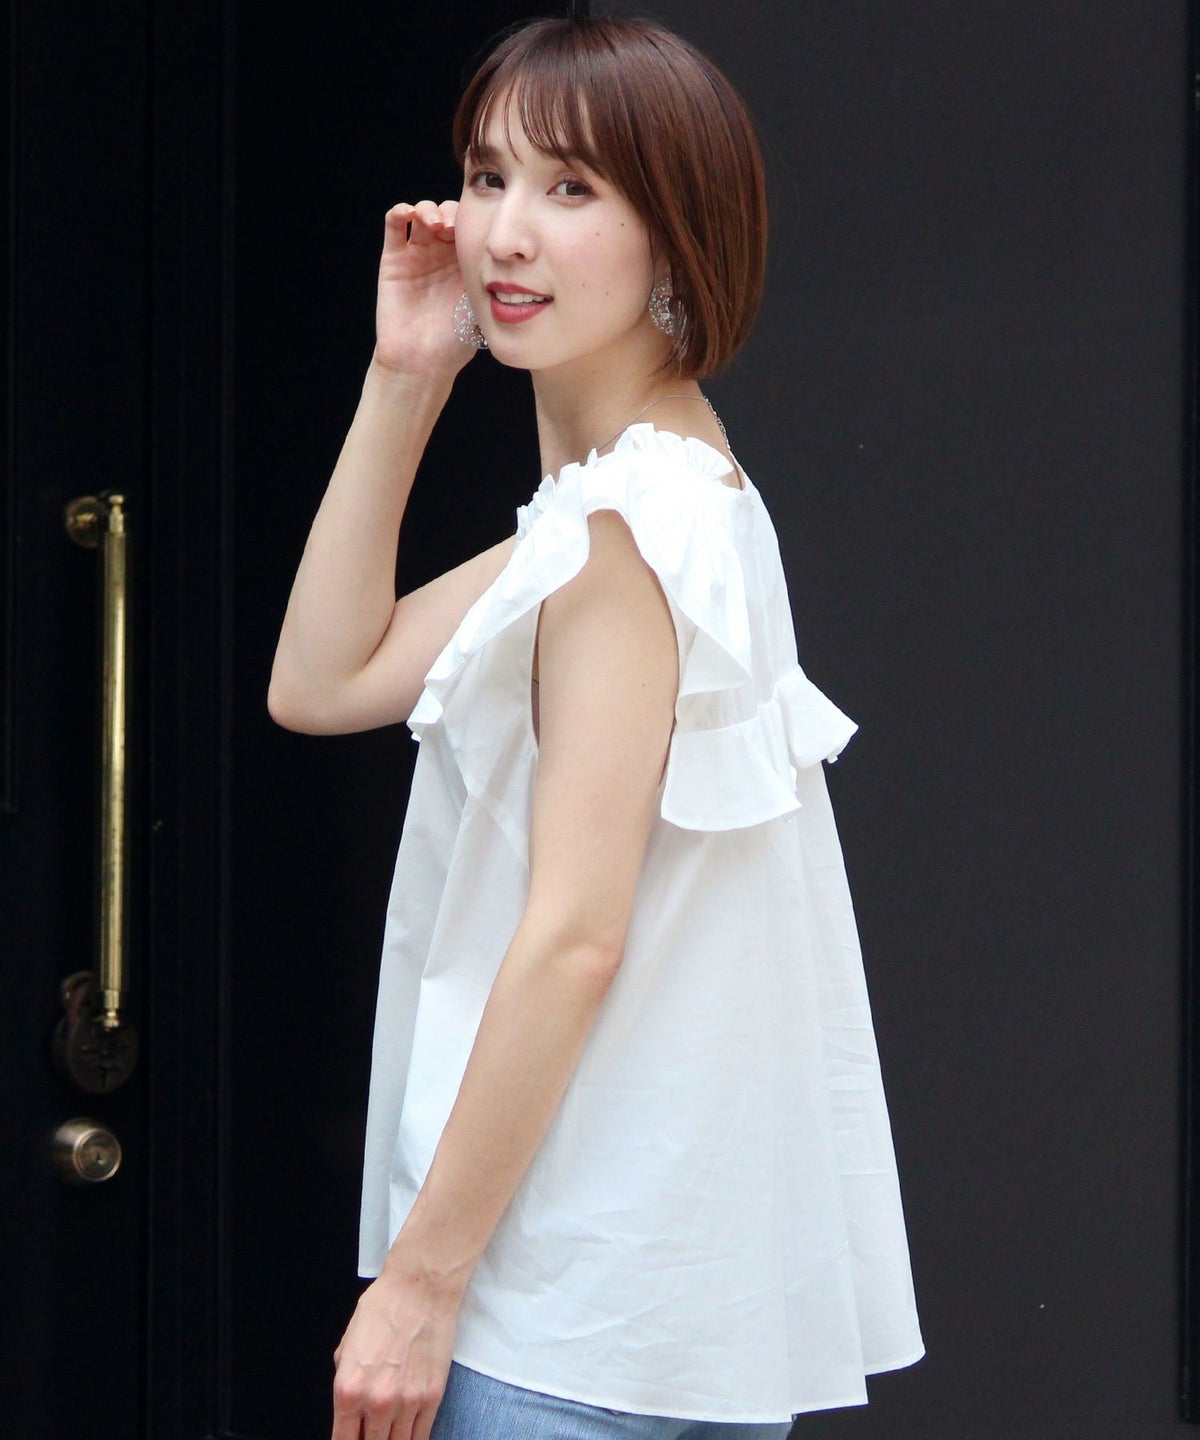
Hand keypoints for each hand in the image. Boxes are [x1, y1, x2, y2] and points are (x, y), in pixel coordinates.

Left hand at [330, 1267, 459, 1439]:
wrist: (421, 1287)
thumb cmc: (384, 1306)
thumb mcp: (347, 1344)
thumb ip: (346, 1379)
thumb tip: (349, 1403)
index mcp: (348, 1389)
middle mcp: (376, 1402)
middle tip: (370, 1433)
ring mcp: (407, 1403)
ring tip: (389, 1434)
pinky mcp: (432, 1397)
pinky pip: (421, 1435)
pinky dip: (413, 1439)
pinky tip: (408, 1436)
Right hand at [372, 199, 474, 380]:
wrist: (422, 361)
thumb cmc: (455, 342)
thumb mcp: (482, 305)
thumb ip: (492, 280)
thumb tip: (515, 257)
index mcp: (465, 262)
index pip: (470, 226)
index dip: (472, 220)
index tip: (476, 231)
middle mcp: (441, 254)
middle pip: (447, 214)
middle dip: (451, 213)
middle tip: (455, 226)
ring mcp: (417, 254)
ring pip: (421, 213)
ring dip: (428, 209)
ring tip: (435, 223)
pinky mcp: (393, 258)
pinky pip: (393, 224)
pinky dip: (400, 211)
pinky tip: (409, 214)